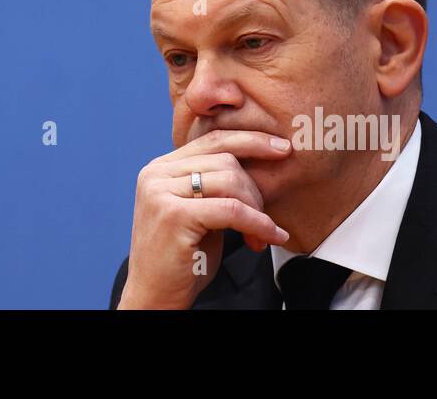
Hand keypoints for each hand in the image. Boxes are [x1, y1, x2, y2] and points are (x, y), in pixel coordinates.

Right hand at [116, 129, 291, 308]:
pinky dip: (257, 223)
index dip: (250, 140)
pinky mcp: (173, 215)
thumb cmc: (182, 259)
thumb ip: (215, 185)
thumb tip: (260, 162)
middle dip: (255, 190)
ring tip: (262, 236)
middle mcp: (156, 174)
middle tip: (266, 220)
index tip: (281, 149)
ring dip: (257, 209)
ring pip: (230, 181)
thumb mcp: (199, 212)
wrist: (155, 297)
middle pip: (225, 159)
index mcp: (160, 168)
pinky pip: (231, 210)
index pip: (212, 139)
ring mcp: (161, 192)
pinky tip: (267, 237)